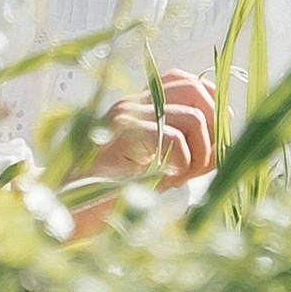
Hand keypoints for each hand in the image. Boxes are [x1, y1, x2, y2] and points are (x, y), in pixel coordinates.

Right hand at [67, 69, 217, 232]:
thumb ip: (188, 152)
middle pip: (196, 89)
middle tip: (204, 163)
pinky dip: (182, 162)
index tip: (215, 143)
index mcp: (142, 105)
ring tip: (183, 177)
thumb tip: (225, 144)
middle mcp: (134, 103)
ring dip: (201, 153)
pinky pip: (172, 138)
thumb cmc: (111, 193)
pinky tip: (169, 178)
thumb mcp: (159, 169)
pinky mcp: (121, 138)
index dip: (213, 106)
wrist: (66, 210)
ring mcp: (126, 117)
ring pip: (192, 117)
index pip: (191, 81)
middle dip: (214, 126)